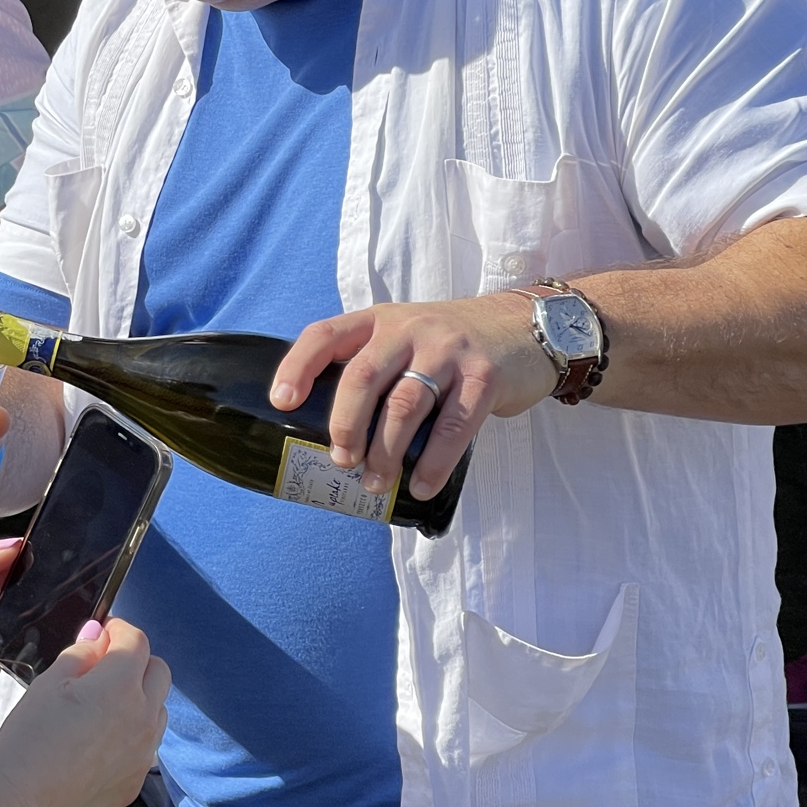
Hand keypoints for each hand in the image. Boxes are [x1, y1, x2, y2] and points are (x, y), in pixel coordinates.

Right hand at [0, 620, 170, 806]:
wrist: (22, 805)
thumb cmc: (28, 740)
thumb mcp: (47, 683)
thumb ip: (80, 653)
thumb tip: (98, 638)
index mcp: (120, 686)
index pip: (137, 641)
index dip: (118, 630)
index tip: (102, 633)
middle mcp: (144, 717)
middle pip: (158, 671)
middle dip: (135, 660)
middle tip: (102, 666)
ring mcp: (145, 752)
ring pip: (158, 708)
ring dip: (138, 696)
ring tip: (100, 706)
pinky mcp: (137, 780)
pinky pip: (145, 744)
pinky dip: (131, 732)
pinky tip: (96, 741)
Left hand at [270, 292, 557, 501]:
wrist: (525, 327)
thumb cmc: (448, 346)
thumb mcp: (404, 338)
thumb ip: (372, 367)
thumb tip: (331, 435)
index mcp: (378, 321)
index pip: (325, 335)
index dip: (297, 366)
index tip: (281, 403)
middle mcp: (408, 329)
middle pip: (362, 376)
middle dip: (345, 425)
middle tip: (341, 461)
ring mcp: (448, 351)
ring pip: (405, 405)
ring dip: (386, 451)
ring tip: (375, 482)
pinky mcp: (484, 377)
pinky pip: (453, 425)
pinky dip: (434, 461)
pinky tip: (422, 485)